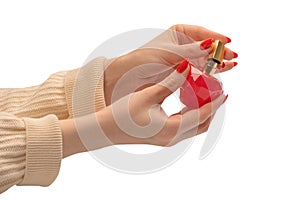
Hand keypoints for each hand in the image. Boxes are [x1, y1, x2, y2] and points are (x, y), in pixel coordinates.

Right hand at [61, 60, 225, 156]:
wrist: (105, 130)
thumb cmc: (123, 113)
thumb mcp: (149, 95)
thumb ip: (171, 81)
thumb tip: (187, 66)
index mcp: (172, 128)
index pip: (202, 114)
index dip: (215, 103)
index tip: (225, 91)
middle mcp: (173, 137)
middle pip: (202, 124)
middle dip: (212, 109)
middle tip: (217, 93)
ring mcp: (168, 140)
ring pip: (194, 127)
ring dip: (203, 113)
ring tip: (206, 97)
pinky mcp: (163, 138)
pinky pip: (185, 127)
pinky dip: (192, 116)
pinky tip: (189, 104)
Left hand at [104, 24, 237, 104]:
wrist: (130, 77)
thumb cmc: (146, 59)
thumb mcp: (170, 53)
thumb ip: (192, 51)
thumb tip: (212, 44)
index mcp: (179, 32)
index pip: (201, 33)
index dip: (216, 37)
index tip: (227, 42)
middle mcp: (183, 44)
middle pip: (206, 46)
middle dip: (219, 51)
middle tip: (232, 57)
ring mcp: (185, 59)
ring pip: (205, 59)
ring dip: (217, 62)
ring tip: (230, 65)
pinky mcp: (183, 72)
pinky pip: (199, 71)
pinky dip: (209, 73)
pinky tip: (218, 74)